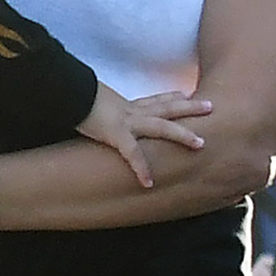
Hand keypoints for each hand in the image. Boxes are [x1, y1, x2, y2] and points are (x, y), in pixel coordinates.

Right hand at [77, 84, 210, 188]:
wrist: (64, 92)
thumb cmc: (73, 95)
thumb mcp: (90, 101)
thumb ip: (97, 109)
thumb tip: (95, 114)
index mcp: (124, 105)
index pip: (153, 99)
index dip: (170, 97)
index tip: (185, 94)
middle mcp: (130, 110)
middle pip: (166, 107)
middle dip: (189, 107)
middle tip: (211, 106)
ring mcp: (125, 121)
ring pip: (161, 126)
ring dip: (182, 134)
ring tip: (201, 144)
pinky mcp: (115, 133)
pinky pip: (132, 153)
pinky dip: (141, 168)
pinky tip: (149, 183)